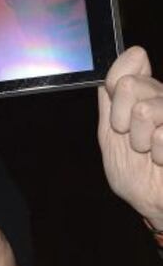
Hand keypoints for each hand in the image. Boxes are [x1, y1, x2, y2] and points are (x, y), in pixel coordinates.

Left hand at [98, 46, 162, 229]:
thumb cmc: (135, 173)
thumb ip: (108, 102)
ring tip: (150, 152)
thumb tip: (108, 72)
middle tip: (134, 140)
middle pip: (130, 84)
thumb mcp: (110, 135)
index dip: (115, 86)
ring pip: (145, 110)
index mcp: (144, 93)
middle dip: (121, 120)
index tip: (117, 117)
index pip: (131, 60)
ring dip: (141, 140)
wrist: (156, 204)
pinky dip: (159, 155)